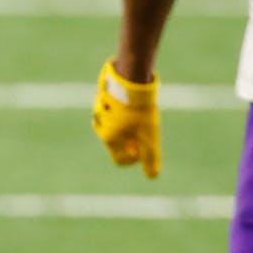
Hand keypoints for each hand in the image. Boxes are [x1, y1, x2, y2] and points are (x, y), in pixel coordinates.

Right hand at [91, 58, 160, 176]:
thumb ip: (150, 157)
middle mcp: (100, 124)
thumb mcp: (149, 136)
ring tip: (138, 110)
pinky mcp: (104, 91)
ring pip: (116, 120)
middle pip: (119, 140)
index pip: (120, 160)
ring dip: (127, 119)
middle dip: (132, 137)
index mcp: (108, 137)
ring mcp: (100, 106)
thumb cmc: (139, 110)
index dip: (135, 159)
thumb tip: (152, 176)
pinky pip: (114, 103)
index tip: (144, 148)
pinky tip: (134, 98)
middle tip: (143, 125)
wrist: (130, 76)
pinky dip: (123, 105)